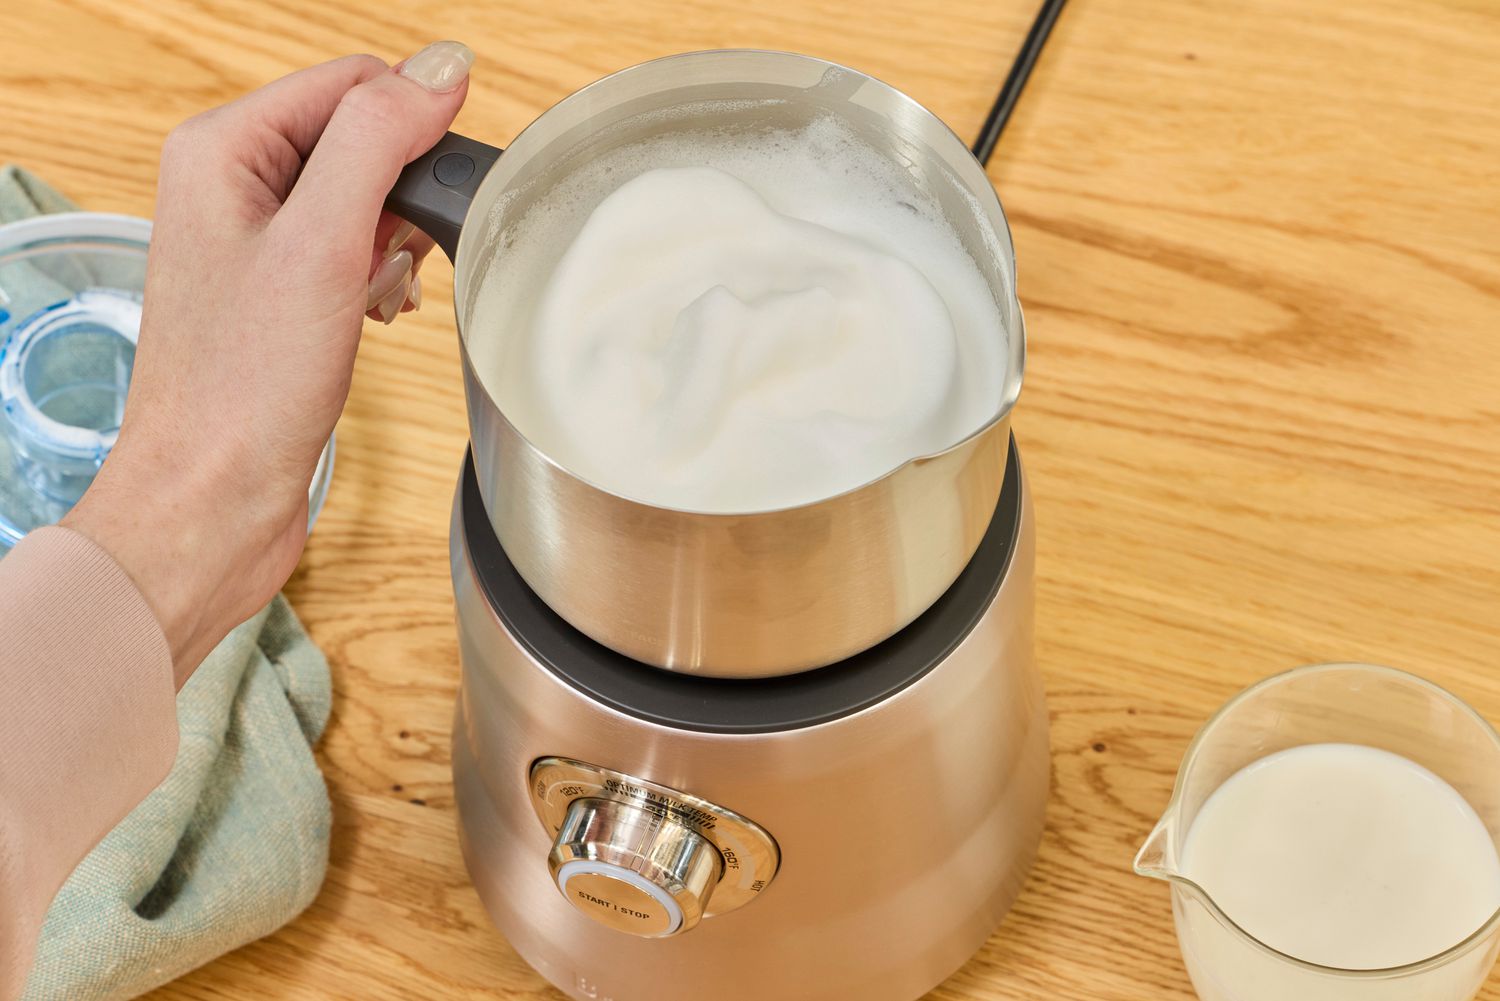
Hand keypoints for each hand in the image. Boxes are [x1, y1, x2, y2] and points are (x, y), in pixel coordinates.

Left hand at [62, 42, 472, 682]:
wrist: (214, 497)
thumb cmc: (243, 387)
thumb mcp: (322, 245)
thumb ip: (378, 141)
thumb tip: (441, 68)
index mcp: (221, 150)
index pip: (349, 82)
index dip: (413, 124)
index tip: (447, 184)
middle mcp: (231, 187)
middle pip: (360, 137)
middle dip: (405, 194)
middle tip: (399, 255)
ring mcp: (255, 243)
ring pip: (366, 197)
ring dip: (398, 241)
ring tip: (384, 294)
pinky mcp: (281, 295)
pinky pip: (356, 251)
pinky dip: (384, 277)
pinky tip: (380, 315)